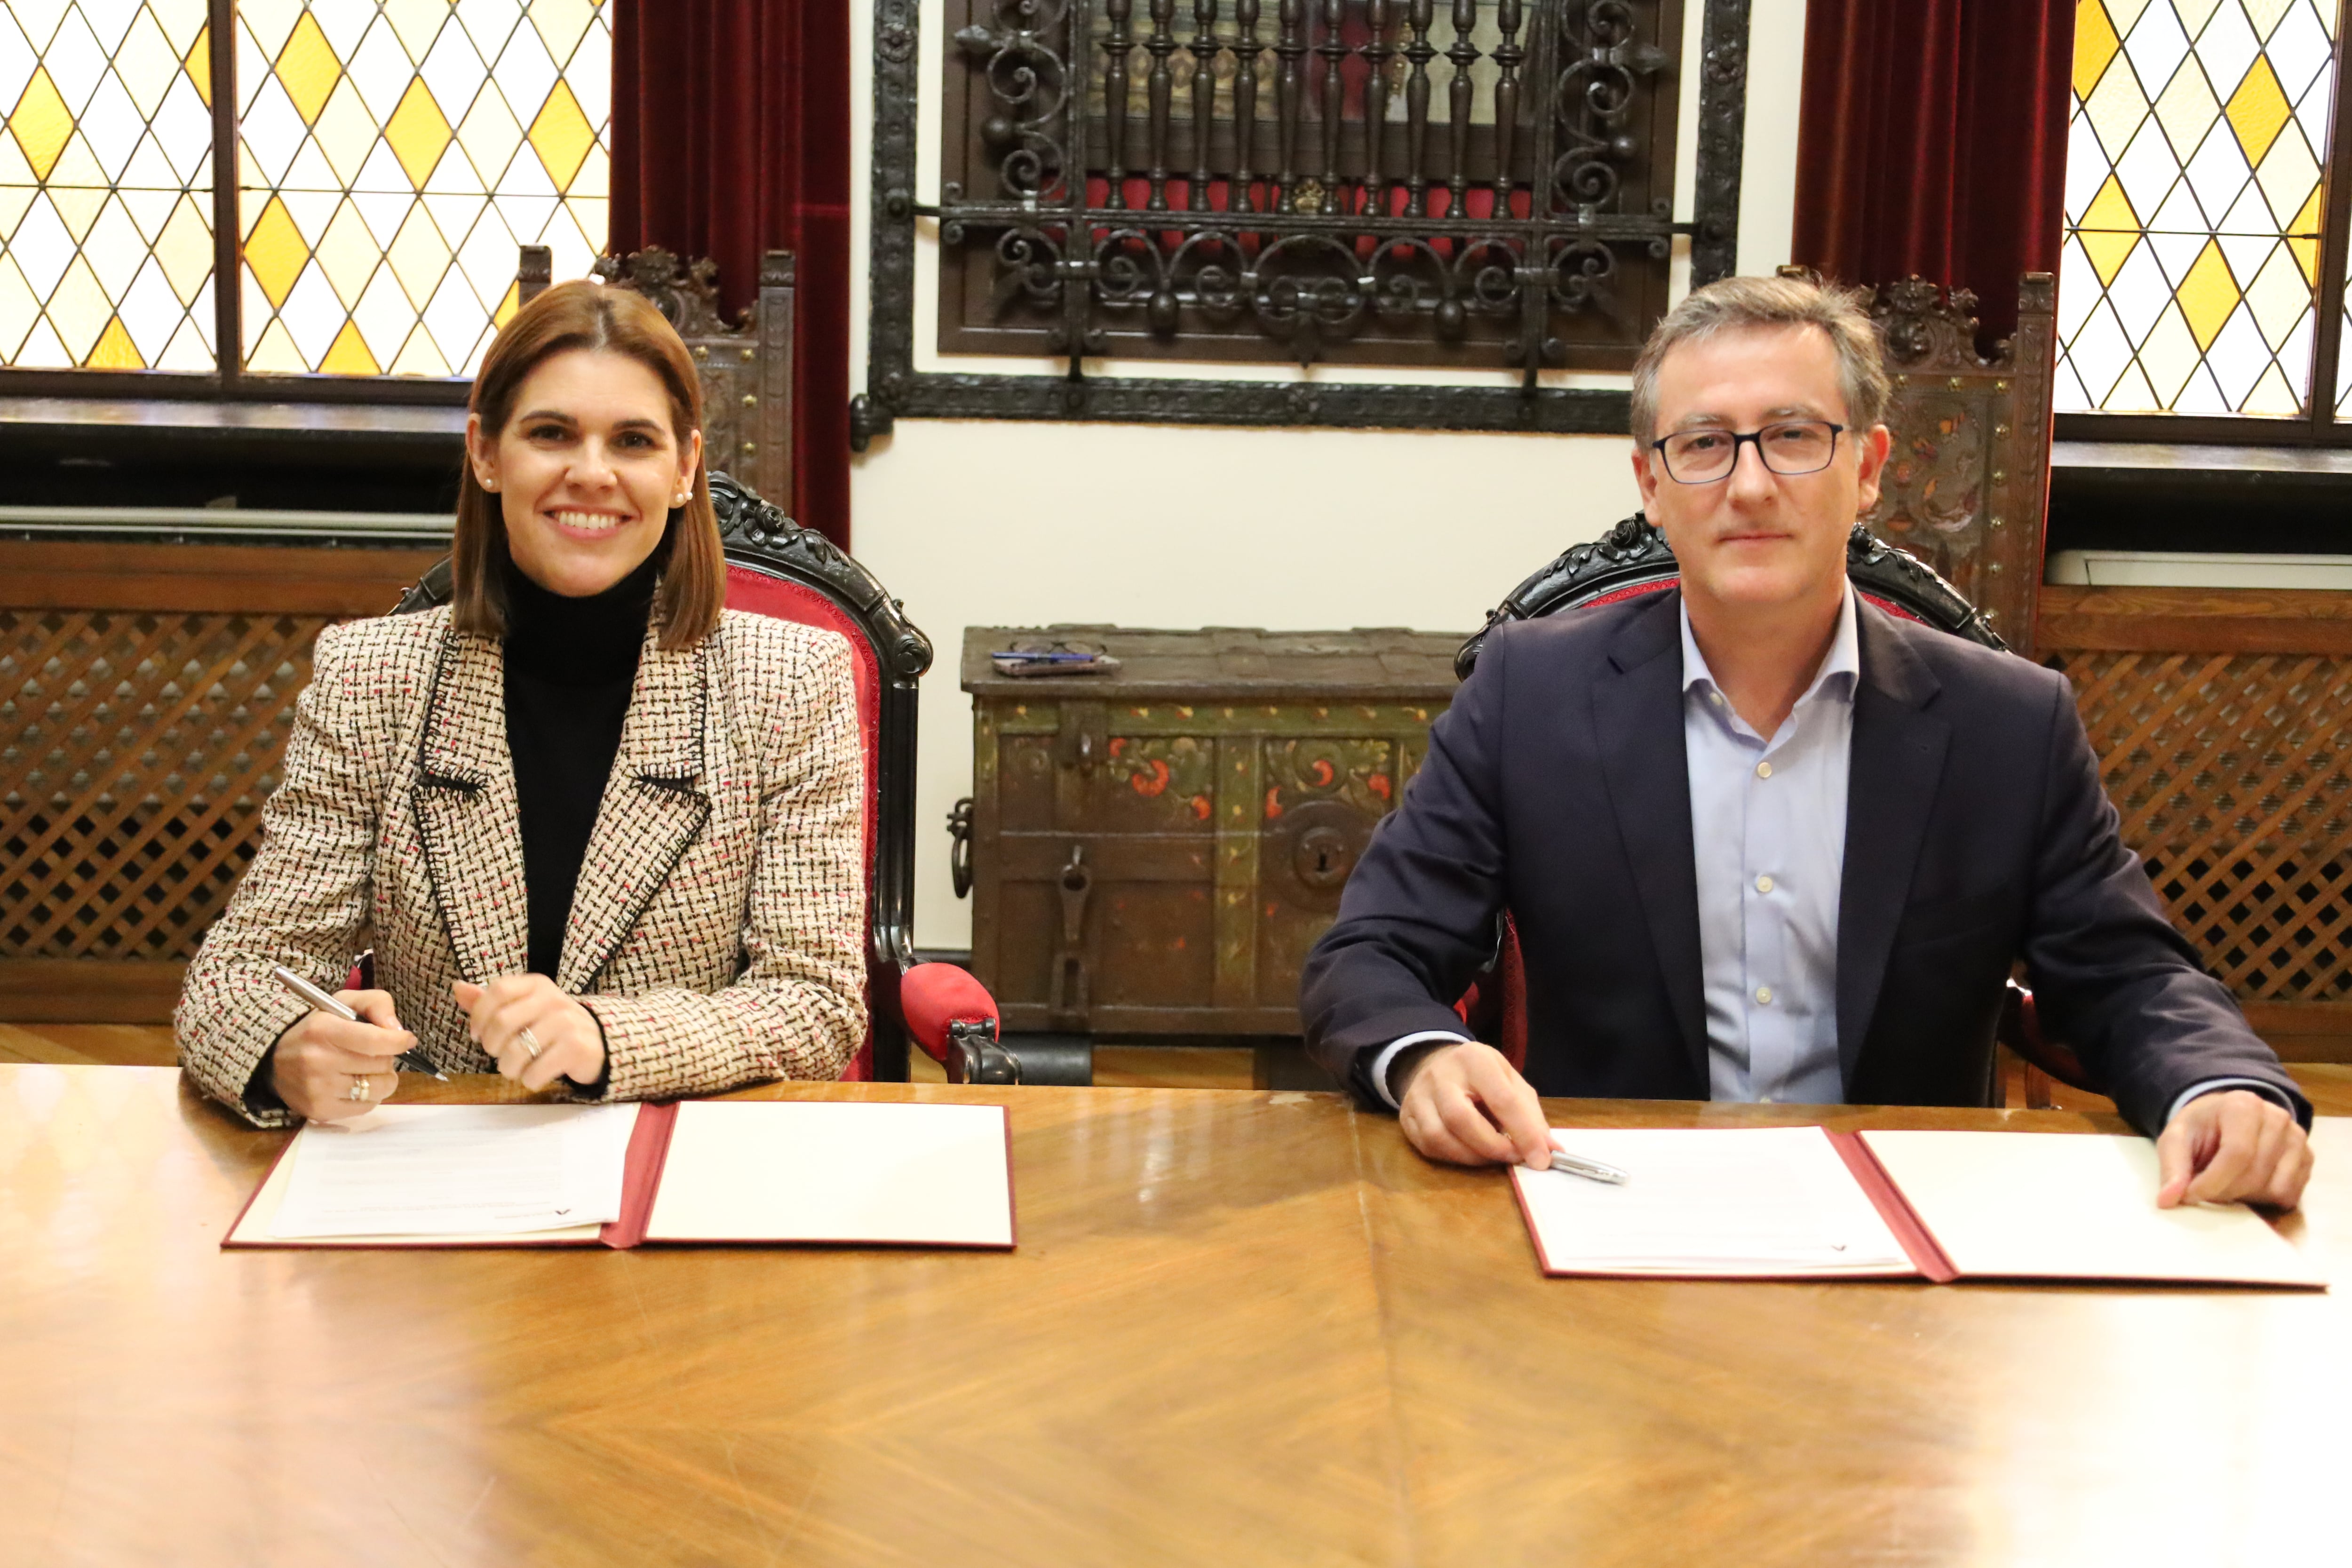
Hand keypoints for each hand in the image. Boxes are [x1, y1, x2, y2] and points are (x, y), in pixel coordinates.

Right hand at [271, 989, 412, 1121]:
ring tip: (364, 1069)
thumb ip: (377, 1004)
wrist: (274, 1060)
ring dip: (380, 1078)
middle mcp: (317, 1061)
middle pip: (381, 1064)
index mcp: (323, 1030)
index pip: (375, 1040)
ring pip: (378, 1088)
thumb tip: (398, 1031)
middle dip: (385, 1056)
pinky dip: (368, 1096)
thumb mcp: (343, 1002)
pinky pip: (367, 1107)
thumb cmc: (318, 1029)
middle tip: (372, 1052)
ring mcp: (317, 1090)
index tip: (406, 1039)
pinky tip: (354, 1084)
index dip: (398, 1041)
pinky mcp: (320, 1111)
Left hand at [452, 976, 605, 1090]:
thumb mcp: (525, 1008)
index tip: (476, 1034)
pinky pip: (535, 1072)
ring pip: (515, 1052)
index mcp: (537, 985)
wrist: (599, 1043)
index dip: (479, 1015)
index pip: (498, 990)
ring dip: (509, 1068)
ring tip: (516, 1068)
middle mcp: (553, 999)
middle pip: (502, 1023)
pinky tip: (537, 1074)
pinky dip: (529, 1080)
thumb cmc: (552, 1027)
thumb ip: (490, 1001)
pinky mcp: (575, 1048)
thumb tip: (457, 988)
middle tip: (499, 1054)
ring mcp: (566, 1022)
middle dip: (492, 1046)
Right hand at [1394, 1041, 1554, 1167]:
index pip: (1501, 1099)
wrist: (1437, 1064)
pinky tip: (1470, 1153)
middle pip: (1461, 1118)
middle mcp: (1441, 1075)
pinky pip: (1427, 1147)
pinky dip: (1454, 1157)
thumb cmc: (1482, 1076)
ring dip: (1472, 1156)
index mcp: (1474, 1059)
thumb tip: (1550, 1150)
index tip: (1542, 1160)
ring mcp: (1418, 1096)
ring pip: (1438, 1136)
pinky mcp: (1406, 1117)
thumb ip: (1530, 1115)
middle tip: (1514, 1158)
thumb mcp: (1511, 1082)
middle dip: (1492, 1147)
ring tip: (1492, 1157)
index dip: (1524, 1133)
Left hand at [2155, 1089, 2312, 1210]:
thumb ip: (2172, 1168)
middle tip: (2205, 1190)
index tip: (2190, 1196)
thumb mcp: (2176, 1140)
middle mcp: (2277, 1118)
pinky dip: (2266, 1200)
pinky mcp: (2307, 1159)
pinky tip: (2247, 1186)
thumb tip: (2168, 1200)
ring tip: (2226, 1183)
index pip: (2237, 1154)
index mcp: (2243, 1105)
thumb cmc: (2201, 1129)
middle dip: (2225, 1192)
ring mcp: (2297, 1139)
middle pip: (2255, 1174)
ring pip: (2275, 1189)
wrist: (2225, 1119)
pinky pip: (2290, 1195)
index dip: (2213, 1183)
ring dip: (2245, 1197)